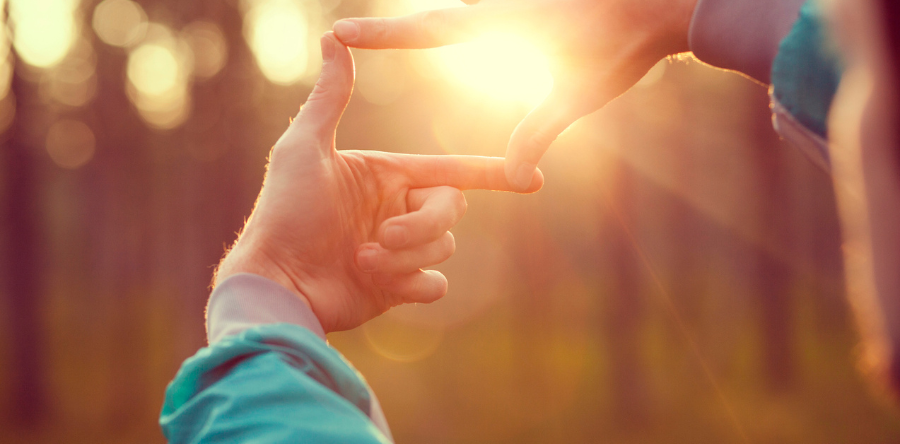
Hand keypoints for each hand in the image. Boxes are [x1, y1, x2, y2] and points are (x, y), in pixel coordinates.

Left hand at [215, 33, 542, 332]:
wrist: (274, 283)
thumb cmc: (283, 212)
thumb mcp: (304, 147)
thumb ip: (330, 97)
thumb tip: (333, 37)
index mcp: (386, 177)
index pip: (450, 170)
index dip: (489, 173)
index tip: (531, 178)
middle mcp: (396, 210)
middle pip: (451, 210)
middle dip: (421, 225)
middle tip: (380, 236)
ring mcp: (398, 251)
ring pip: (443, 248)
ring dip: (405, 256)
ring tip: (361, 260)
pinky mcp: (395, 289)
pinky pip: (434, 285)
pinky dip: (413, 285)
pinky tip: (382, 285)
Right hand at [332, 0, 697, 189]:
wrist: (664, 0)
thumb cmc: (624, 44)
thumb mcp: (578, 93)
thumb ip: (539, 131)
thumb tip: (518, 177)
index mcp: (499, 25)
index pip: (425, 31)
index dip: (380, 36)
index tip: (339, 33)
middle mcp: (500, 7)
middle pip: (435, 19)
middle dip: (396, 30)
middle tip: (350, 36)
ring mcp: (515, 3)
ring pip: (463, 14)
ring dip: (434, 26)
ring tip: (395, 39)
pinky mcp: (533, 7)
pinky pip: (488, 16)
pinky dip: (472, 25)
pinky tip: (471, 33)